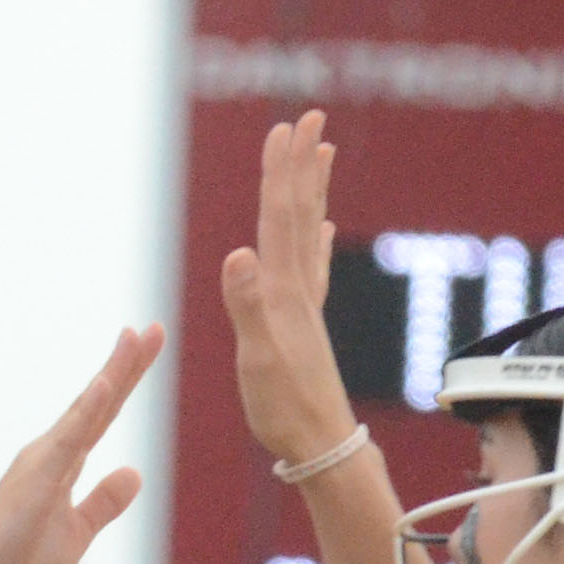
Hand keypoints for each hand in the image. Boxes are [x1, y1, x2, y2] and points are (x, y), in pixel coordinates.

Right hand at [0, 325, 162, 563]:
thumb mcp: (76, 532)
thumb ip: (103, 502)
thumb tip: (134, 472)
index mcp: (60, 465)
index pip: (101, 415)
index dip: (124, 380)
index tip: (145, 345)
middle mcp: (50, 453)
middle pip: (97, 402)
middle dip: (126, 364)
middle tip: (153, 328)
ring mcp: (41, 463)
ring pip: (85, 410)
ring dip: (113, 373)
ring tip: (137, 338)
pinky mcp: (36, 480)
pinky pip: (68, 440)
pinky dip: (87, 410)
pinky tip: (106, 384)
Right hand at [218, 110, 360, 467]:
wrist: (320, 445)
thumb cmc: (284, 408)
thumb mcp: (258, 356)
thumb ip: (248, 304)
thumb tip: (239, 253)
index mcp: (283, 292)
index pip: (281, 218)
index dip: (281, 172)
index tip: (285, 127)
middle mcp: (299, 291)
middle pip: (300, 214)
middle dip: (301, 165)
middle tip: (309, 118)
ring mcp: (305, 307)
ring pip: (311, 234)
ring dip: (314, 192)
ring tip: (323, 155)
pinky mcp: (305, 327)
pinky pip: (314, 270)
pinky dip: (318, 243)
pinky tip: (324, 232)